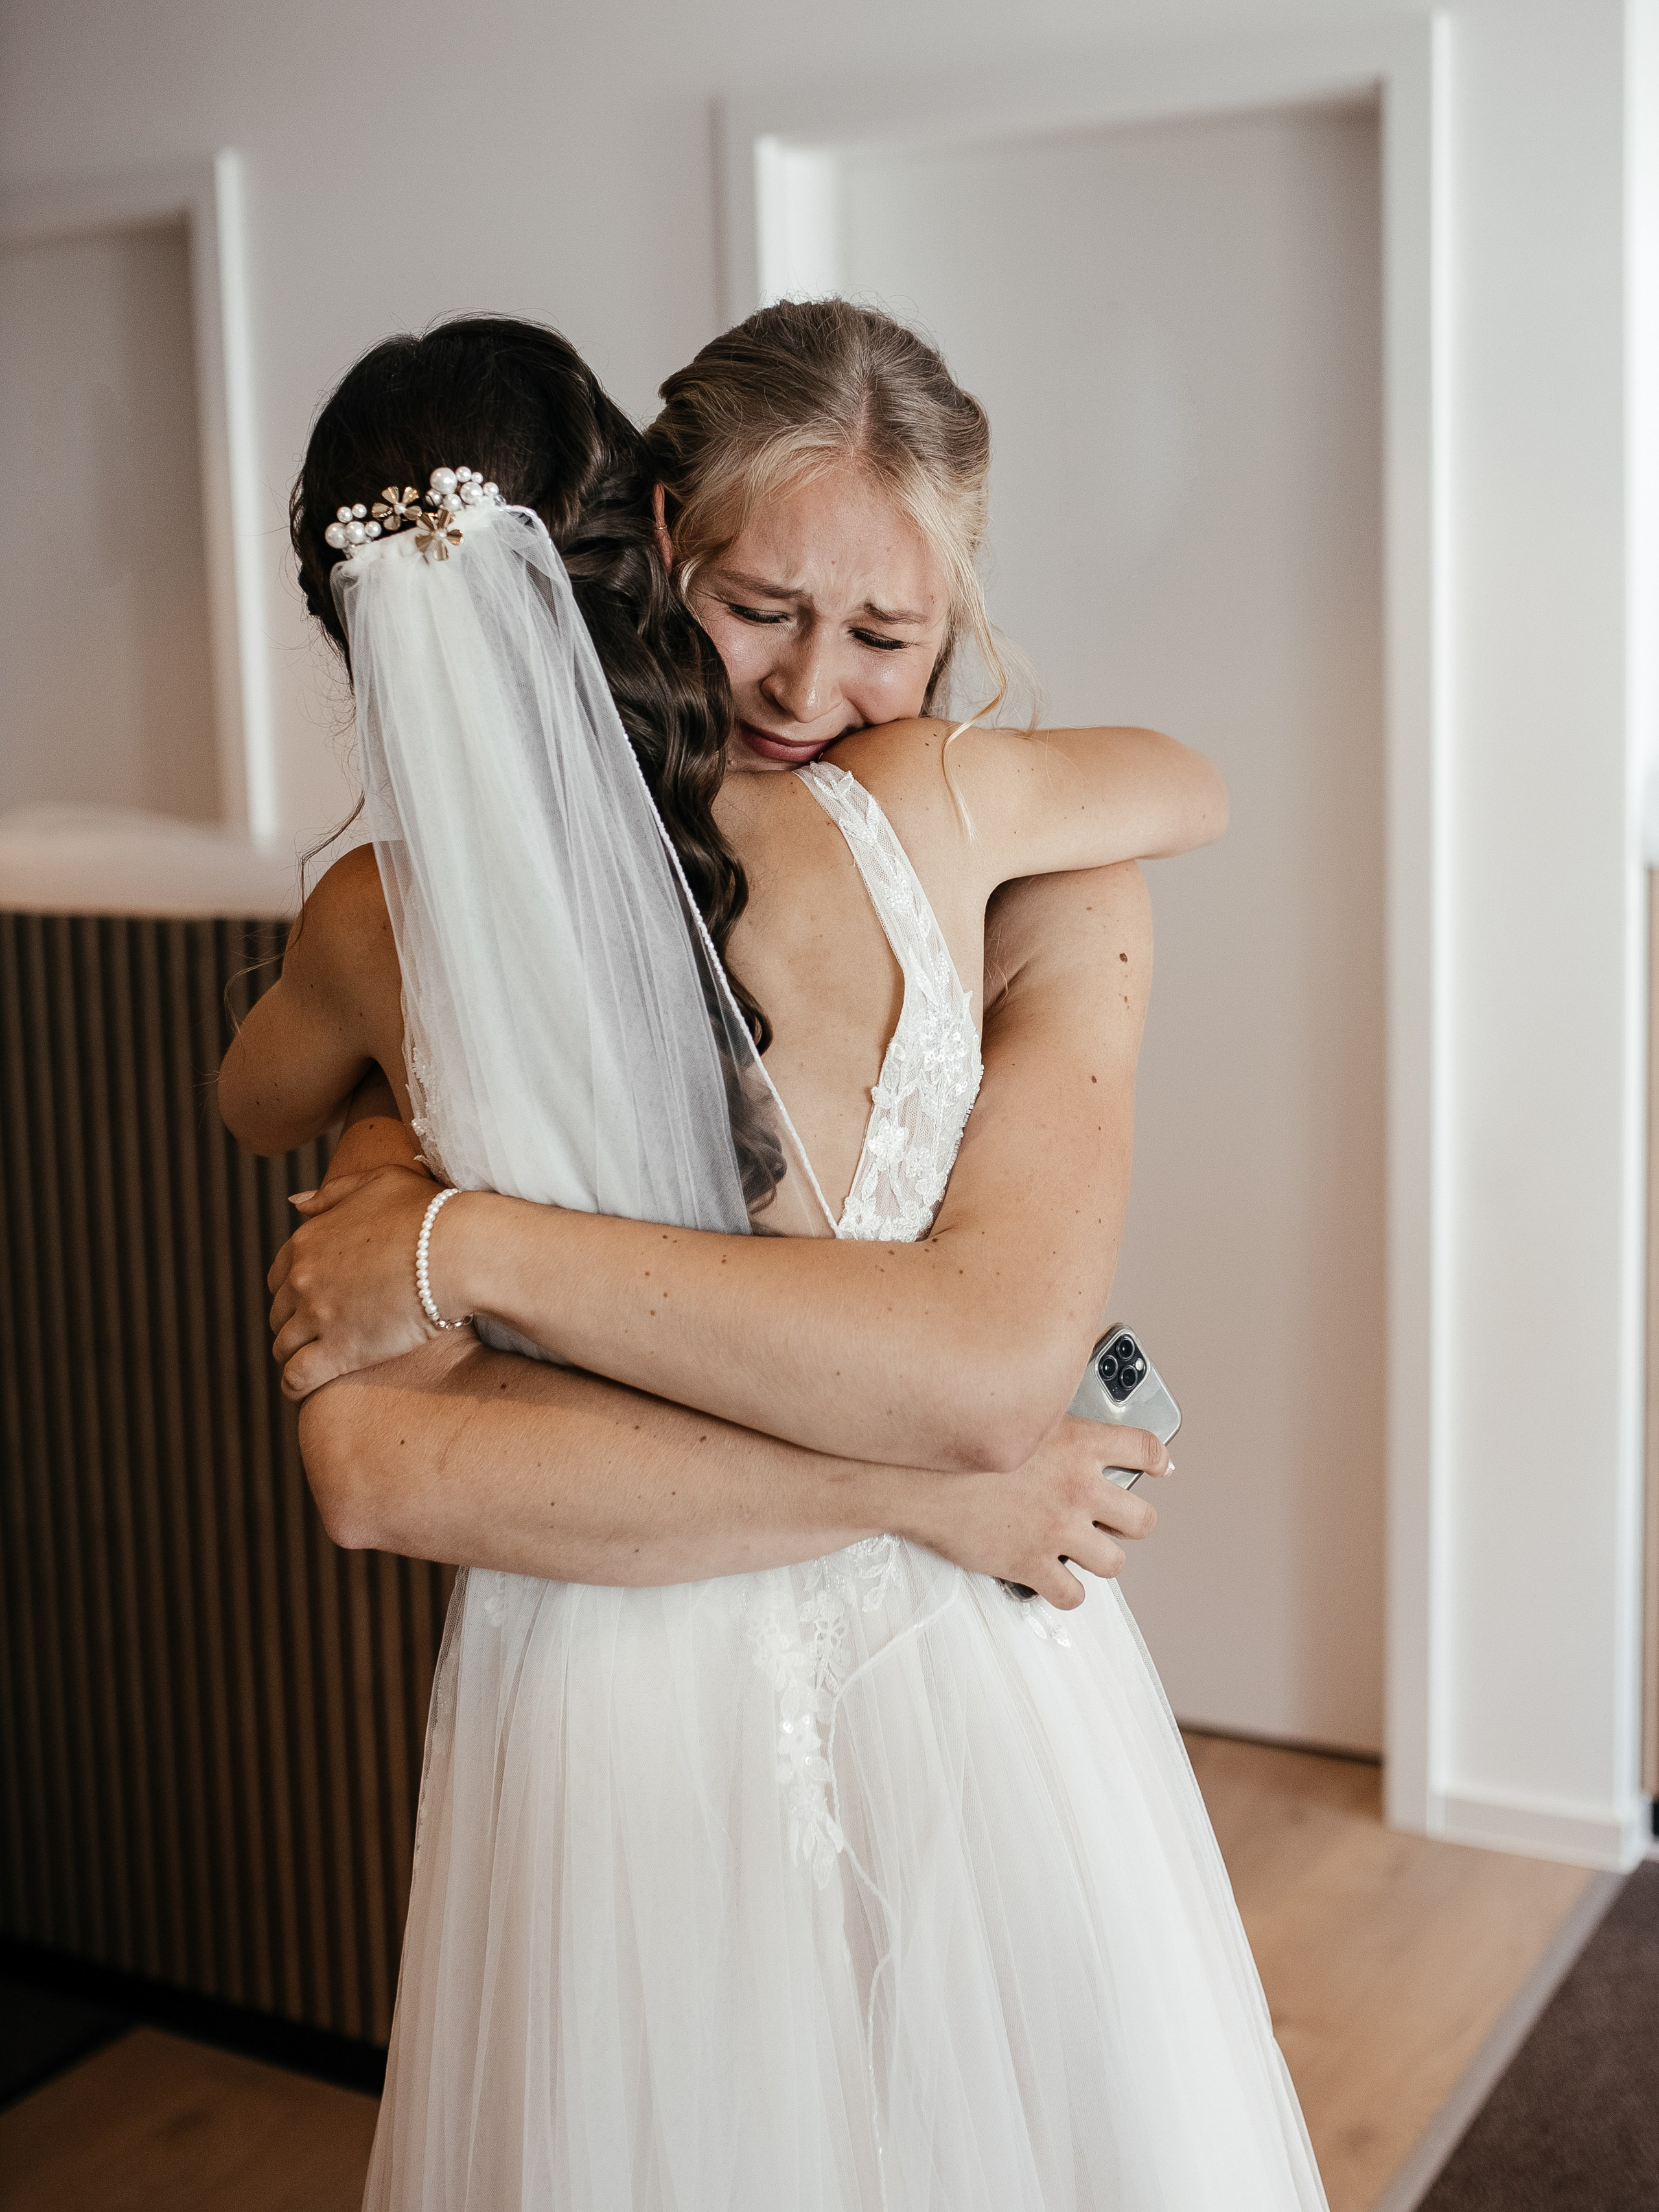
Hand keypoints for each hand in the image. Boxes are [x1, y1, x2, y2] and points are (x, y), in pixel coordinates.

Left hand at [268, 1162, 449, 1399]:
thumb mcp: (378, 1183)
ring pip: (283, 1347)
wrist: (458, 1251)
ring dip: (296, 1355)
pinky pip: (295, 1378)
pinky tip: (305, 1389)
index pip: (278, 1277)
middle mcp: (302, 1279)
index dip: (295, 1292)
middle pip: (279, 1314)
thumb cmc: (429, 1213)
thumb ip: (332, 1194)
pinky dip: (295, 1386)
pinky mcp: (338, 1351)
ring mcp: (317, 1317)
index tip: (318, 1302)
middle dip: (296, 1324)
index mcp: (307, 1241)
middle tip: (324, 1334)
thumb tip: (295, 1203)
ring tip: (319, 1362)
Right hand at [900, 1418, 1169, 1608]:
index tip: (1161, 1465)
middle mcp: (1077, 1487)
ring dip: (1101, 1558)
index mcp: (1077, 1442)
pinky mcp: (1031, 1564)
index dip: (1158, 1459)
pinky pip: (1072, 1595)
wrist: (910, 1475)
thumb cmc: (954, 1442)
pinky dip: (1066, 1592)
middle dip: (1132, 1522)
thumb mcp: (1011, 1413)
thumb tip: (1053, 1419)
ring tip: (1083, 1550)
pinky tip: (1054, 1580)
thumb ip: (1044, 1420)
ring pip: (1114, 1563)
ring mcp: (1057, 1529)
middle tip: (1116, 1520)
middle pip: (1142, 1519)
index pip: (1144, 1448)